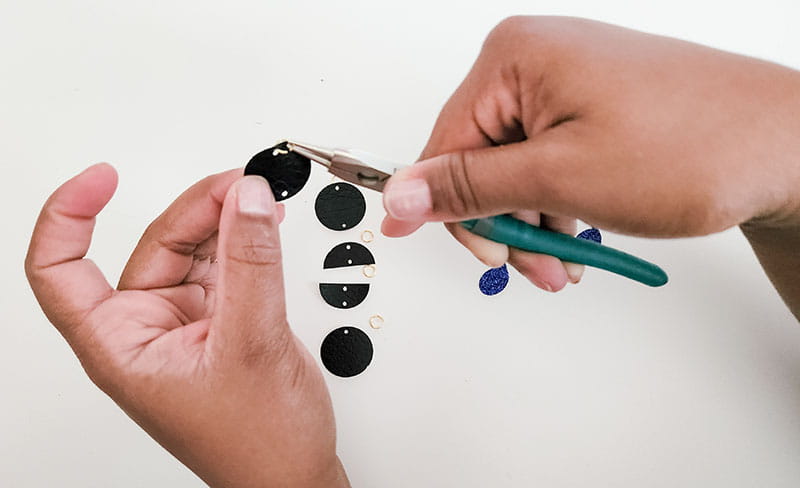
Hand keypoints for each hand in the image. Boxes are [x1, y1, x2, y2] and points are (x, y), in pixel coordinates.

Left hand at [25, 165, 349, 487]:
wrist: (294, 472)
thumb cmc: (257, 441)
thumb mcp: (252, 342)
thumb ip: (250, 263)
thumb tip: (245, 199)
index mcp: (121, 346)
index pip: (60, 270)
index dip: (69, 217)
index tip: (100, 179)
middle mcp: (146, 330)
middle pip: (153, 244)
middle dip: (197, 209)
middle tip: (239, 187)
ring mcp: (185, 323)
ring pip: (193, 249)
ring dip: (225, 220)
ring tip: (258, 201)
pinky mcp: (220, 320)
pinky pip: (225, 265)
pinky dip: (245, 241)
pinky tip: (264, 224)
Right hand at [381, 16, 799, 293]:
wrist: (785, 145)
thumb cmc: (693, 145)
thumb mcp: (560, 176)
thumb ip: (470, 188)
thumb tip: (399, 196)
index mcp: (514, 58)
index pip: (444, 146)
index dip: (446, 209)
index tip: (466, 251)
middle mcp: (535, 59)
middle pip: (478, 158)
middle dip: (502, 222)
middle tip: (534, 265)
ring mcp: (566, 79)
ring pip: (514, 166)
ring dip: (532, 221)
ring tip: (566, 259)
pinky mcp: (590, 101)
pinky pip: (548, 158)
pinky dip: (557, 202)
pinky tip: (579, 233)